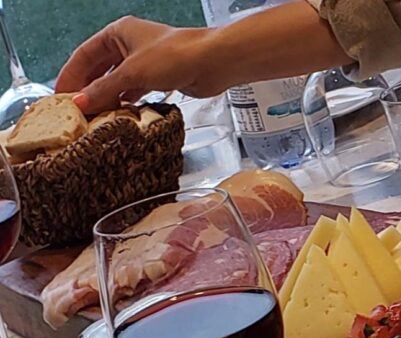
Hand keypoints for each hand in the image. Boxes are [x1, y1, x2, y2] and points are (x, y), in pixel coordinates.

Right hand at [55, 17, 218, 113]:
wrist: (214, 63)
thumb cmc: (176, 55)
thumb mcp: (132, 73)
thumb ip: (104, 89)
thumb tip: (81, 103)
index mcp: (119, 33)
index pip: (85, 54)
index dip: (71, 74)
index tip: (61, 95)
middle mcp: (131, 44)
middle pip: (101, 68)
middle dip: (89, 88)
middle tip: (77, 110)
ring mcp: (147, 61)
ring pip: (119, 81)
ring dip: (108, 97)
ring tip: (95, 116)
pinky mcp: (161, 77)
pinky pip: (136, 90)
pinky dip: (126, 101)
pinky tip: (120, 113)